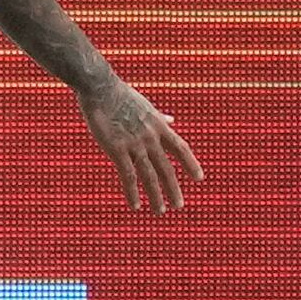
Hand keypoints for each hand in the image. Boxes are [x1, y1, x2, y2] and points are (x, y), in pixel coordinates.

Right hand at [79, 77, 202, 212]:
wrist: (100, 87)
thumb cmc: (119, 94)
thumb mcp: (146, 105)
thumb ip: (159, 117)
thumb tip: (172, 119)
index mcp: (158, 125)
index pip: (181, 148)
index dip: (191, 164)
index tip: (200, 178)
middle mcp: (151, 137)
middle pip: (167, 167)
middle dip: (174, 188)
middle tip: (180, 205)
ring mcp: (135, 144)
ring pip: (150, 175)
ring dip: (156, 196)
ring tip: (161, 212)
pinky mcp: (118, 149)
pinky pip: (128, 175)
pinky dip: (133, 192)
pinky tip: (136, 205)